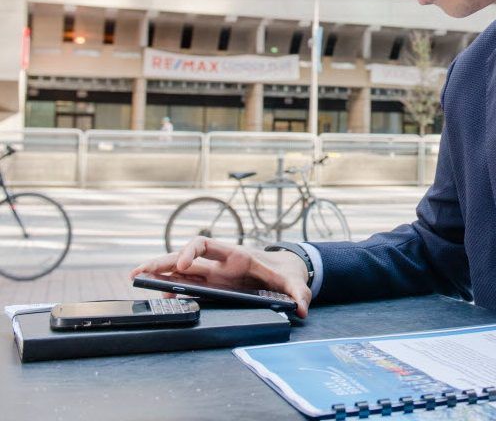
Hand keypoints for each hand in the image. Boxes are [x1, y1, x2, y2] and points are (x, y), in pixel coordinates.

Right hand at [130, 236, 312, 316]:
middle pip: (185, 256)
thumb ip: (298, 293)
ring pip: (180, 269)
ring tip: (136, 278)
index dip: (191, 251)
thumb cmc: (286, 273)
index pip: (207, 244)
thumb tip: (301, 309)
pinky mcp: (212, 285)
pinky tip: (156, 291)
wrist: (286, 271)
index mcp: (236, 256)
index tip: (182, 265)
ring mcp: (213, 274)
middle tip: (140, 273)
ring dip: (159, 272)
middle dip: (162, 262)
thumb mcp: (293, 282)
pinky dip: (170, 285)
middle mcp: (220, 262)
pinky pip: (186, 283)